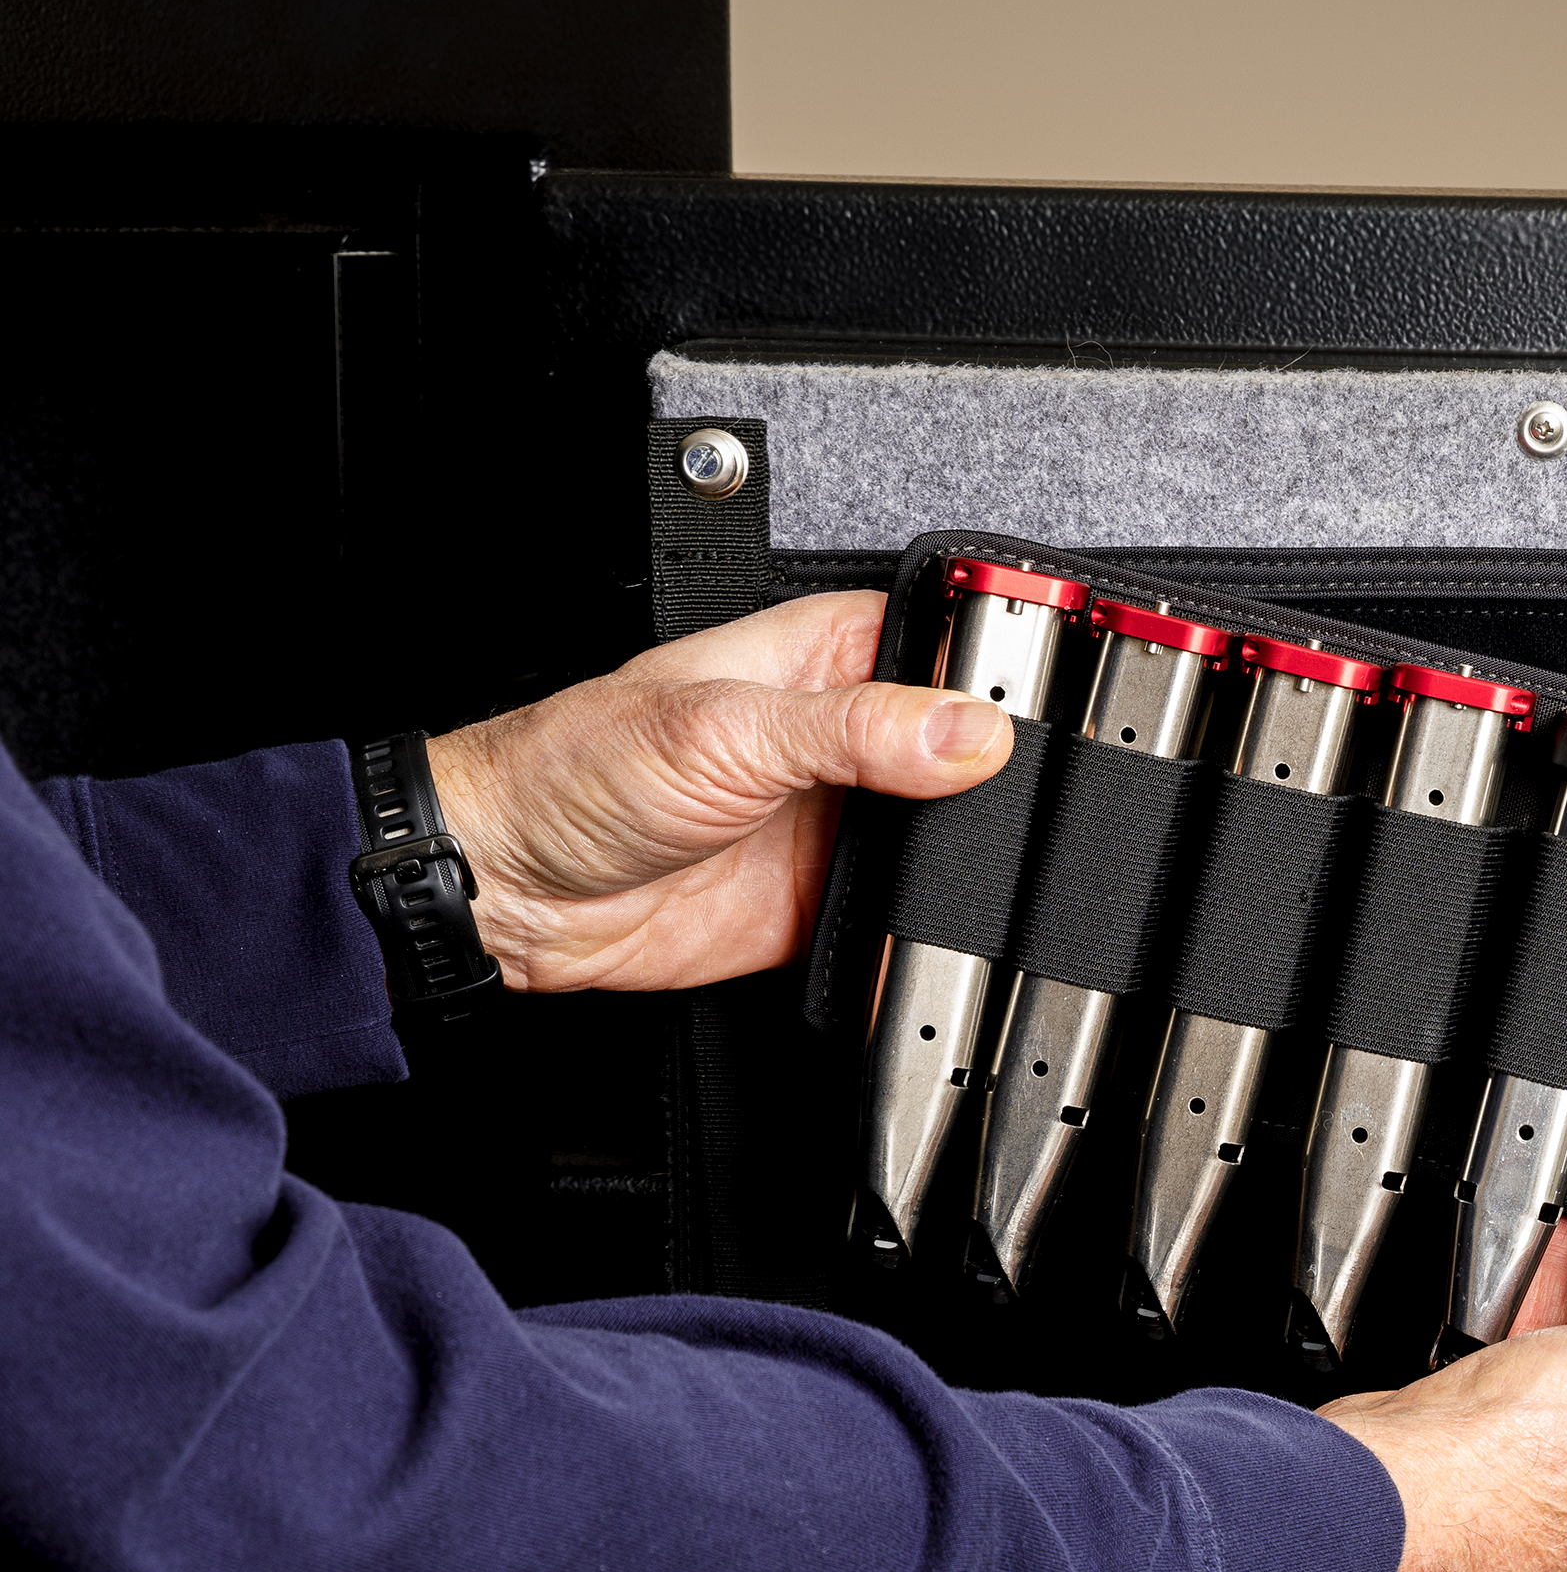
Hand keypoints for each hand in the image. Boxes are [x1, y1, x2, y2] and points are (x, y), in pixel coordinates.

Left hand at [429, 593, 1012, 993]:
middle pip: (966, 746)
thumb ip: (856, 730)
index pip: (949, 645)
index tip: (1046, 705)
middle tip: (1024, 797)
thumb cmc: (575, 770)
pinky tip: (936, 920)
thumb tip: (970, 732)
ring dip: (967, 853)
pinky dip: (927, 925)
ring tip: (982, 861)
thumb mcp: (726, 730)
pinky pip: (906, 913)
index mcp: (824, 657)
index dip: (1001, 669)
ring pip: (949, 833)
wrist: (514, 890)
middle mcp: (844, 735)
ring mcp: (841, 818)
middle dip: (999, 774)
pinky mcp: (830, 897)